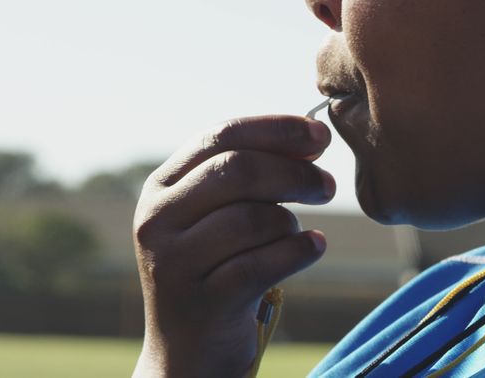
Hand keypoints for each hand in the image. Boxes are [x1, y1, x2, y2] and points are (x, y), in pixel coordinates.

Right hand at [131, 116, 333, 376]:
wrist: (187, 354)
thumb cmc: (218, 270)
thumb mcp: (220, 216)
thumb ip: (254, 174)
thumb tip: (312, 135)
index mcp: (162, 187)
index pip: (221, 136)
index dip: (276, 129)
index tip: (320, 135)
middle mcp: (157, 220)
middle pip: (237, 170)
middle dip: (294, 173)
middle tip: (328, 187)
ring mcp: (173, 263)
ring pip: (253, 217)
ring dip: (291, 222)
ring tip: (297, 233)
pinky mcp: (201, 302)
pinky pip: (263, 263)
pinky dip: (299, 251)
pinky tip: (314, 247)